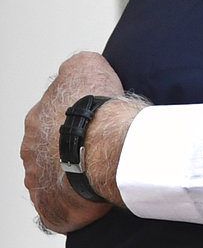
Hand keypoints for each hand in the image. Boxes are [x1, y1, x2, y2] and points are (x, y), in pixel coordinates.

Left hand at [22, 51, 122, 232]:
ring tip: (97, 168)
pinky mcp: (50, 204)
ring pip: (53, 174)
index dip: (74, 117)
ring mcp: (37, 178)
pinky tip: (92, 189)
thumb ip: (77, 66)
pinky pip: (60, 202)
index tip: (93, 120)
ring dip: (70, 171)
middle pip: (48, 147)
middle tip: (96, 144)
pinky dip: (74, 196)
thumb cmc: (98, 111)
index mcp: (37, 119)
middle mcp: (30, 148)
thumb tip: (78, 68)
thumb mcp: (86, 66)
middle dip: (67, 146)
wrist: (104, 147)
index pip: (51, 117)